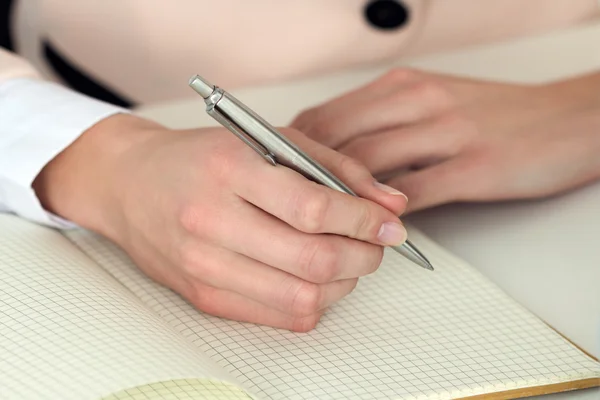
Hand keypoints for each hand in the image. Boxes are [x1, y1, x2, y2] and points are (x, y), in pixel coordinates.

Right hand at [33, 114, 407, 330]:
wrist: (131, 185)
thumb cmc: (198, 159)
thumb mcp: (268, 141)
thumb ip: (335, 167)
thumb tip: (390, 203)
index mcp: (230, 171)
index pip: (313, 209)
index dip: (364, 220)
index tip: (388, 223)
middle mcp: (212, 222)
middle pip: (313, 260)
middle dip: (364, 256)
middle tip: (376, 244)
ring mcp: (205, 266)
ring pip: (302, 298)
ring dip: (345, 284)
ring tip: (349, 261)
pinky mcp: (205, 297)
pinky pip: (280, 318)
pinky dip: (315, 303)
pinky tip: (317, 280)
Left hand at [292, 69, 599, 210]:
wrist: (570, 118)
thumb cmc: (496, 114)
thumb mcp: (433, 102)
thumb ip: (384, 123)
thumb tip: (335, 157)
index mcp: (401, 85)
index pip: (326, 116)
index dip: (293, 150)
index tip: (277, 177)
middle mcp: (417, 100)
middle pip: (335, 139)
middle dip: (303, 177)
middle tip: (286, 207)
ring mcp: (446, 130)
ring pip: (367, 165)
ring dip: (338, 199)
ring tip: (321, 225)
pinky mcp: (474, 164)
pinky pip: (414, 193)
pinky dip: (384, 215)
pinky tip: (371, 230)